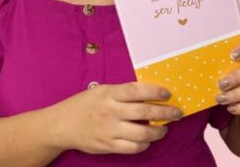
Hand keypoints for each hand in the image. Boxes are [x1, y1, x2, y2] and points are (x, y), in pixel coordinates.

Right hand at [50, 82, 182, 154]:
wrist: (62, 125)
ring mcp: (109, 130)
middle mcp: (110, 111)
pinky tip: (148, 140)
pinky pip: (132, 148)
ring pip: (142, 134)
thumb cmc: (84, 104)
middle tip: (177, 113)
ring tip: (164, 129)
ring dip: (158, 132)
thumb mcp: (101, 90)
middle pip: (144, 112)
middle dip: (165, 113)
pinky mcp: (108, 146)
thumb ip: (121, 92)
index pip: (136, 90)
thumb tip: (148, 94)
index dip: (154, 91)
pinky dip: (144, 145)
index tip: (167, 93)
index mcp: (109, 94)